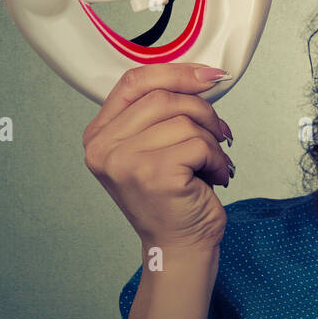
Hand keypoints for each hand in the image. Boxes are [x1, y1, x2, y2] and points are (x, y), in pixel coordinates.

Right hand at [83, 63, 234, 253]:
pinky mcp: (153, 174)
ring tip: (212, 163)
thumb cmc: (173, 197)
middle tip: (218, 133)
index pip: (135, 81)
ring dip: (212, 140)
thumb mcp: (156, 146)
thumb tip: (202, 75)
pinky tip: (215, 176)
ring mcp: (125, 161)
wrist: (179, 246)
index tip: (209, 76)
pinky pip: (198, 143)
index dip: (176, 72)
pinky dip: (217, 158)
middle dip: (203, 111)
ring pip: (184, 120)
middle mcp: (103, 147)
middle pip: (164, 97)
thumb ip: (163, 111)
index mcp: (99, 135)